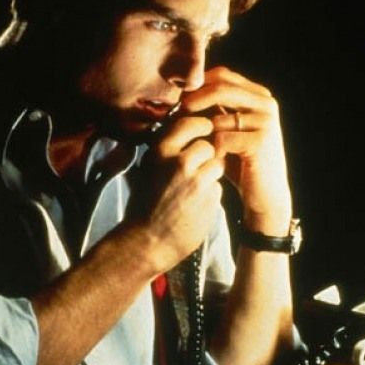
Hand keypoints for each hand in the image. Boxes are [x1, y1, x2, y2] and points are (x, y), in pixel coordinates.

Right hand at [127, 114, 224, 273]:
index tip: (201, 134)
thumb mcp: (148, 169)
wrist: (147, 242)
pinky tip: (197, 203)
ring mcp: (197, 180)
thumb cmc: (145, 205)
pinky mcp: (210, 198)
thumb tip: (187, 127)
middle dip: (209, 153)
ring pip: (218, 163)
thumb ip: (167, 149)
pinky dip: (212, 192)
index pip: (192, 123)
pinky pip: (219, 185)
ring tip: (196, 186)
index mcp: (160, 151)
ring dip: (213, 172)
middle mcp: (179, 162)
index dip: (201, 128)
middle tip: (200, 164)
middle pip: (210, 143)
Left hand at [180, 66, 291, 234]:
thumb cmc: (238, 162)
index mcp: (258, 95)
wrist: (263, 194)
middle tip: (175, 114)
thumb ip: (211, 109)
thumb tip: (179, 93)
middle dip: (193, 101)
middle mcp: (266, 103)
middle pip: (220, 88)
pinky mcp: (261, 141)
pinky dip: (209, 149)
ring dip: (199, 131)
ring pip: (218, 116)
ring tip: (187, 142)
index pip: (222, 75)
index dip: (196, 85)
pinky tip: (205, 159)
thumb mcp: (225, 129)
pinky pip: (222, 138)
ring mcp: (266, 121)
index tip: (177, 100)